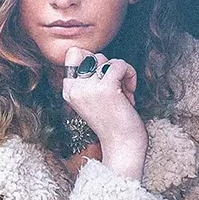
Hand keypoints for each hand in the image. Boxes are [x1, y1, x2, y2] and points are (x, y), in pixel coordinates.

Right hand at [62, 47, 146, 180]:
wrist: (121, 145)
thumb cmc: (112, 122)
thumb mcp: (93, 97)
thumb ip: (89, 77)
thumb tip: (94, 54)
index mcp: (68, 91)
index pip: (73, 54)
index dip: (93, 61)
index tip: (103, 80)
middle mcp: (74, 89)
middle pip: (93, 56)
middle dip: (109, 69)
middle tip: (116, 90)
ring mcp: (88, 88)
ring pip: (106, 59)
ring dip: (121, 74)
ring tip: (123, 93)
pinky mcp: (105, 88)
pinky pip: (119, 64)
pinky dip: (130, 75)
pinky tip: (130, 93)